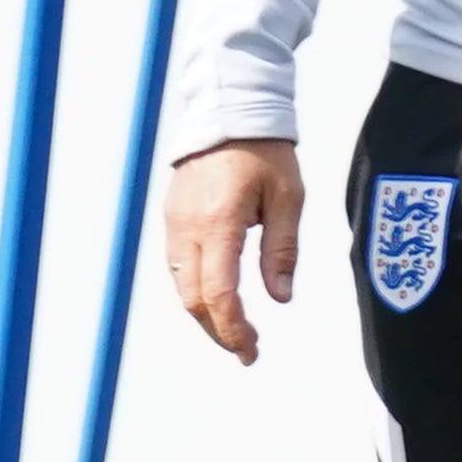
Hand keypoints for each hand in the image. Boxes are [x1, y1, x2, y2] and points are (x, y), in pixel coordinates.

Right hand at [165, 138, 303, 365]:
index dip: (233, 329)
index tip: (250, 350)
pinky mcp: (171, 219)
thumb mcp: (289, 197)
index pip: (218, 294)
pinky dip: (196, 291)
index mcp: (219, 223)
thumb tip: (280, 297)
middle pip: (194, 300)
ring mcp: (174, 225)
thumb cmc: (265, 151)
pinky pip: (178, 268)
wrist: (230, 111)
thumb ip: (282, 249)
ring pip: (182, 288)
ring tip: (235, 330)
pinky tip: (217, 299)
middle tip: (247, 350)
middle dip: (218, 331)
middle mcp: (187, 230)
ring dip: (205, 315)